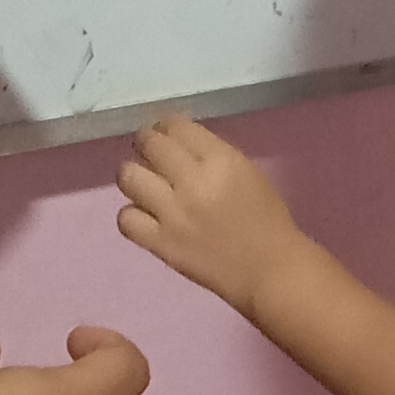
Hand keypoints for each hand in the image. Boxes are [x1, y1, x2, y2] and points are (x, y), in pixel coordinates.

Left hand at [117, 116, 301, 315]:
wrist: (268, 269)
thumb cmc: (265, 218)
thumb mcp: (245, 171)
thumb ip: (210, 155)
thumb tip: (176, 146)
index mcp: (220, 160)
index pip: (176, 126)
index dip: (165, 124)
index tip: (165, 132)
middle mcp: (192, 182)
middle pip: (149, 144)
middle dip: (145, 142)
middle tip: (149, 151)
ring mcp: (172, 214)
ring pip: (129, 177)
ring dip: (133, 174)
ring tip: (145, 182)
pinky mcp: (161, 243)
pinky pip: (126, 219)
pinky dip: (131, 214)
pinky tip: (145, 215)